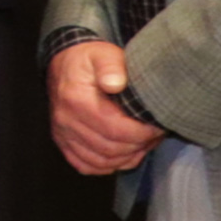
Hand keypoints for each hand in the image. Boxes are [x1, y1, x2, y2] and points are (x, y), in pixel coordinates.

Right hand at [50, 40, 166, 176]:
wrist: (65, 65)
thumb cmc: (89, 61)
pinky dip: (108, 165)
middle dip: (138, 145)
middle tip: (154, 134)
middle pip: (110, 149)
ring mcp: (63, 134)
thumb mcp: (103, 55)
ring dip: (126, 157)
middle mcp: (66, 121)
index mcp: (76, 100)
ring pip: (101, 161)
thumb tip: (116, 83)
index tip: (156, 126)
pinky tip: (123, 153)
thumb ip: (111, 67)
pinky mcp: (63, 143)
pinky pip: (87, 166)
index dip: (141, 133)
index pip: (114, 129)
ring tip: (143, 143)